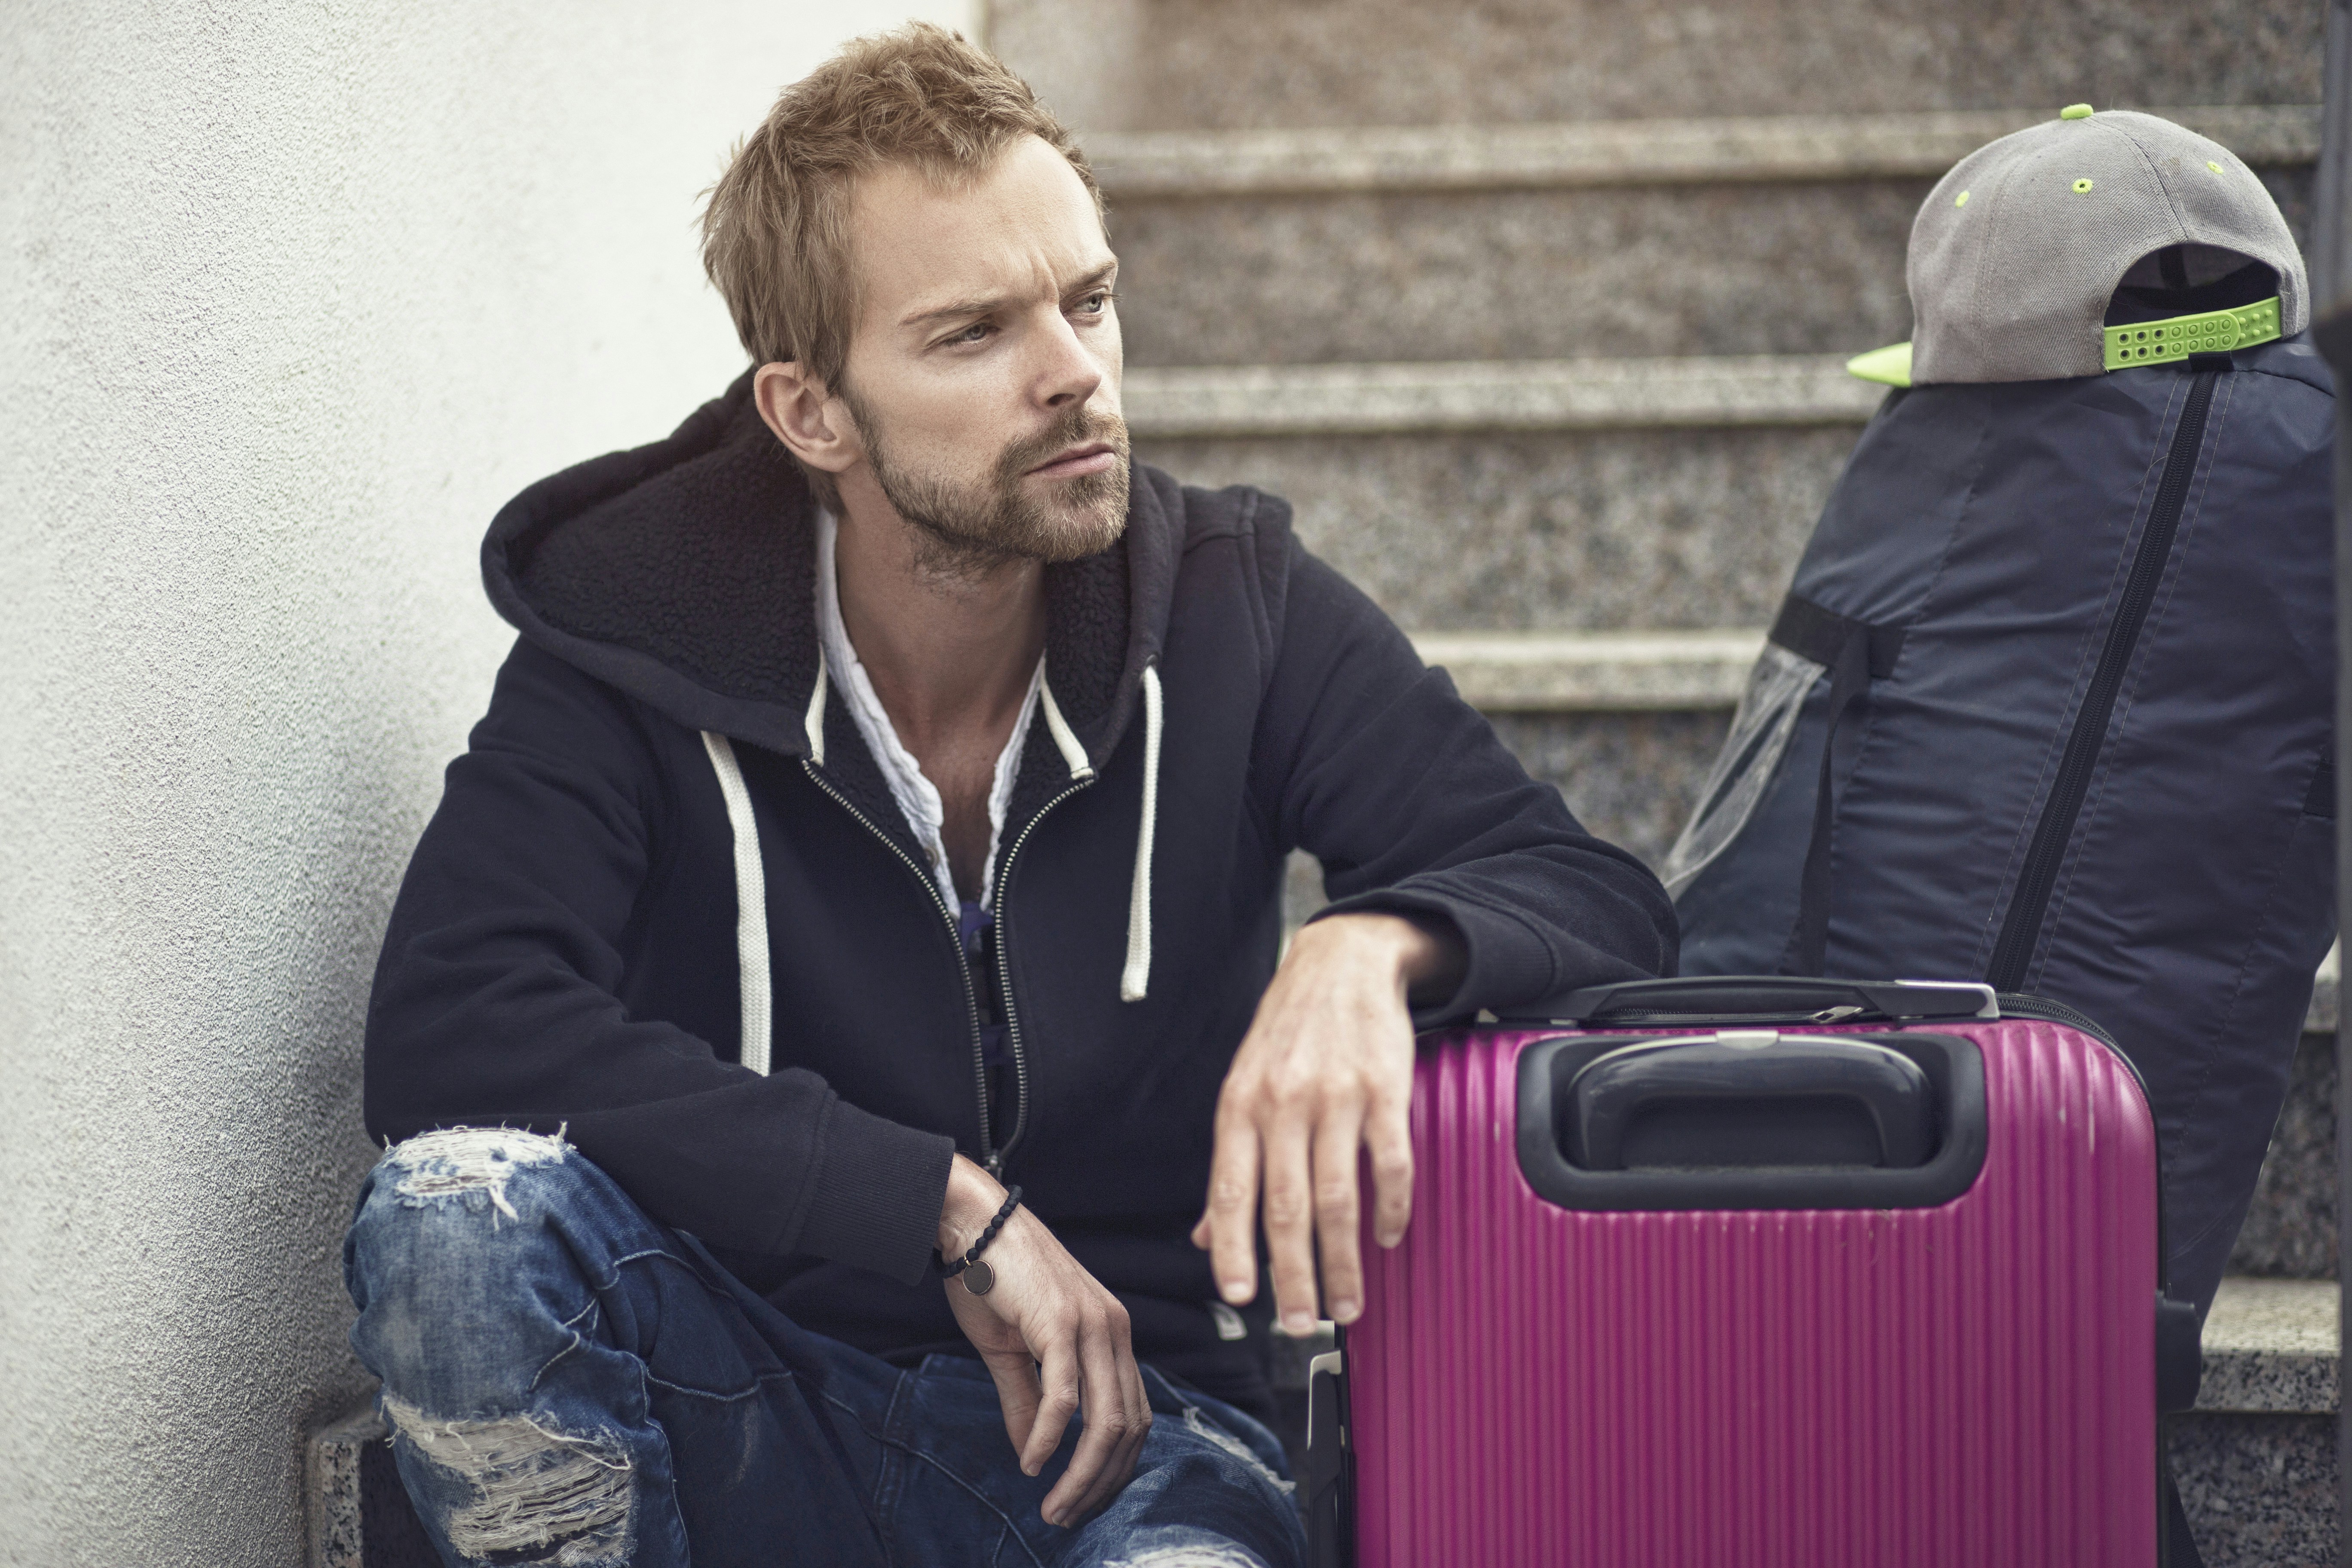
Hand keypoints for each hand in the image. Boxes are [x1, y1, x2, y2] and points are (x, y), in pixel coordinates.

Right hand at [938, 1155, 1150, 1526]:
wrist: (973, 1221)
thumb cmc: (993, 1278)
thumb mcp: (1014, 1350)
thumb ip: (1029, 1402)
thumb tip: (1033, 1455)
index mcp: (1113, 1333)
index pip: (1136, 1415)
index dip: (1116, 1466)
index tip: (1084, 1499)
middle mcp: (1115, 1329)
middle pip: (1129, 1427)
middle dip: (1101, 1482)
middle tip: (1068, 1516)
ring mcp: (1093, 1324)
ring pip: (1106, 1420)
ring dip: (1081, 1473)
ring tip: (1054, 1505)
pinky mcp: (1061, 1322)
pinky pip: (1064, 1395)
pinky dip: (1050, 1436)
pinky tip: (1033, 1461)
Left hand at [1190, 912, 1462, 1332]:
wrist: (1342, 961)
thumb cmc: (1288, 1032)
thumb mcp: (1243, 1088)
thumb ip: (1231, 1164)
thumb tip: (1207, 1236)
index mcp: (1240, 1107)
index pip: (1230, 1192)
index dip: (1233, 1250)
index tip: (1241, 1299)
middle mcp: (1283, 1104)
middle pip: (1286, 1208)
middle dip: (1293, 1276)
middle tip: (1302, 1323)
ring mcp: (1336, 1097)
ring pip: (1337, 1198)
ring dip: (1343, 1260)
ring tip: (1347, 1303)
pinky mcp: (1385, 1090)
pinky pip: (1390, 1163)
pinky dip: (1391, 1210)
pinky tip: (1387, 1238)